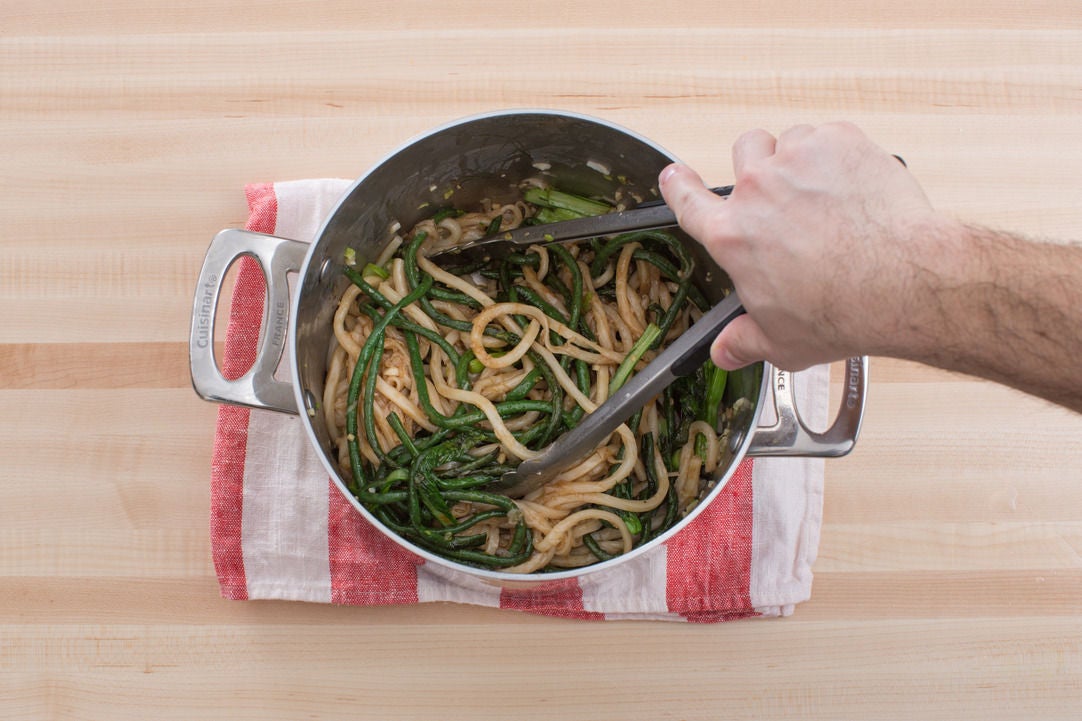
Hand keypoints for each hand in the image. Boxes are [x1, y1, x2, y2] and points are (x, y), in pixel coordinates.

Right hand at [659, 122, 941, 370]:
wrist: (901, 284)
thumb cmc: (841, 312)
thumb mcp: (781, 342)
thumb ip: (744, 342)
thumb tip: (724, 352)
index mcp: (732, 235)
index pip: (687, 200)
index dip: (679, 185)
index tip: (675, 175)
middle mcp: (757, 189)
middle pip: (744, 150)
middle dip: (760, 165)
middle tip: (786, 193)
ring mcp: (798, 159)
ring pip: (790, 140)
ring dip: (803, 160)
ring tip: (830, 193)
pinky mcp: (839, 141)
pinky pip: (830, 135)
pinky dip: (841, 154)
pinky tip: (856, 185)